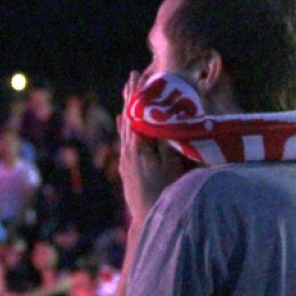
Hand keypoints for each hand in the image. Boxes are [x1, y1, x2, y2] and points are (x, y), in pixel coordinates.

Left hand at [118, 71, 186, 221]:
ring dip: (129, 109)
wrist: (148, 220)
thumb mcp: (172, 165)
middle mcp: (128, 151)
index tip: (139, 75)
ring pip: (125, 128)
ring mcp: (126, 161)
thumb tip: (166, 118)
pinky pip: (125, 140)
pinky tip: (123, 121)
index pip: (136, 113)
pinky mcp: (127, 169)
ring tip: (129, 93)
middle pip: (128, 117)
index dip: (138, 93)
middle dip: (131, 96)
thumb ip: (168, 140)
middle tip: (132, 75)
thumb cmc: (165, 193)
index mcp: (138, 146)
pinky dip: (126, 126)